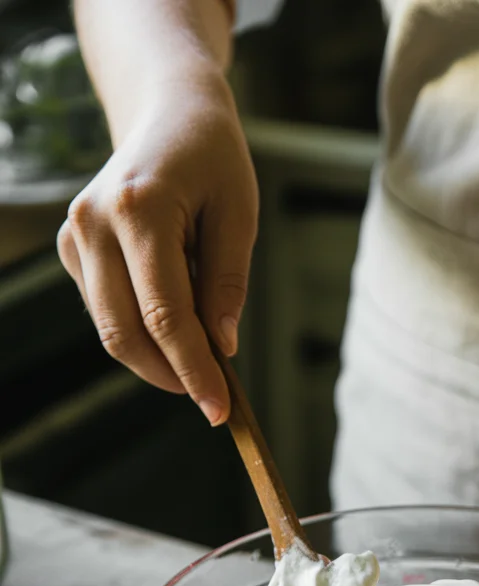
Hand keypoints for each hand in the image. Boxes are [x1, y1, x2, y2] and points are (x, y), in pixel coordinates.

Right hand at [57, 74, 257, 424]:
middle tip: (213, 398)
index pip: (165, 315)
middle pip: (126, 332)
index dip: (193, 370)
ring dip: (158, 359)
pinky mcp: (71, 250)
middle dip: (171, 375)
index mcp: (138, 209)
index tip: (220, 410)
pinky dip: (143, 332)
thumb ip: (227, 282)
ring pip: (112, 330)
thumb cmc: (212, 159)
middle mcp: (93, 224)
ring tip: (202, 355)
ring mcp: (75, 237)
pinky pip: (108, 313)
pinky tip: (177, 320)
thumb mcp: (239, 213)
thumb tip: (221, 349)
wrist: (168, 114)